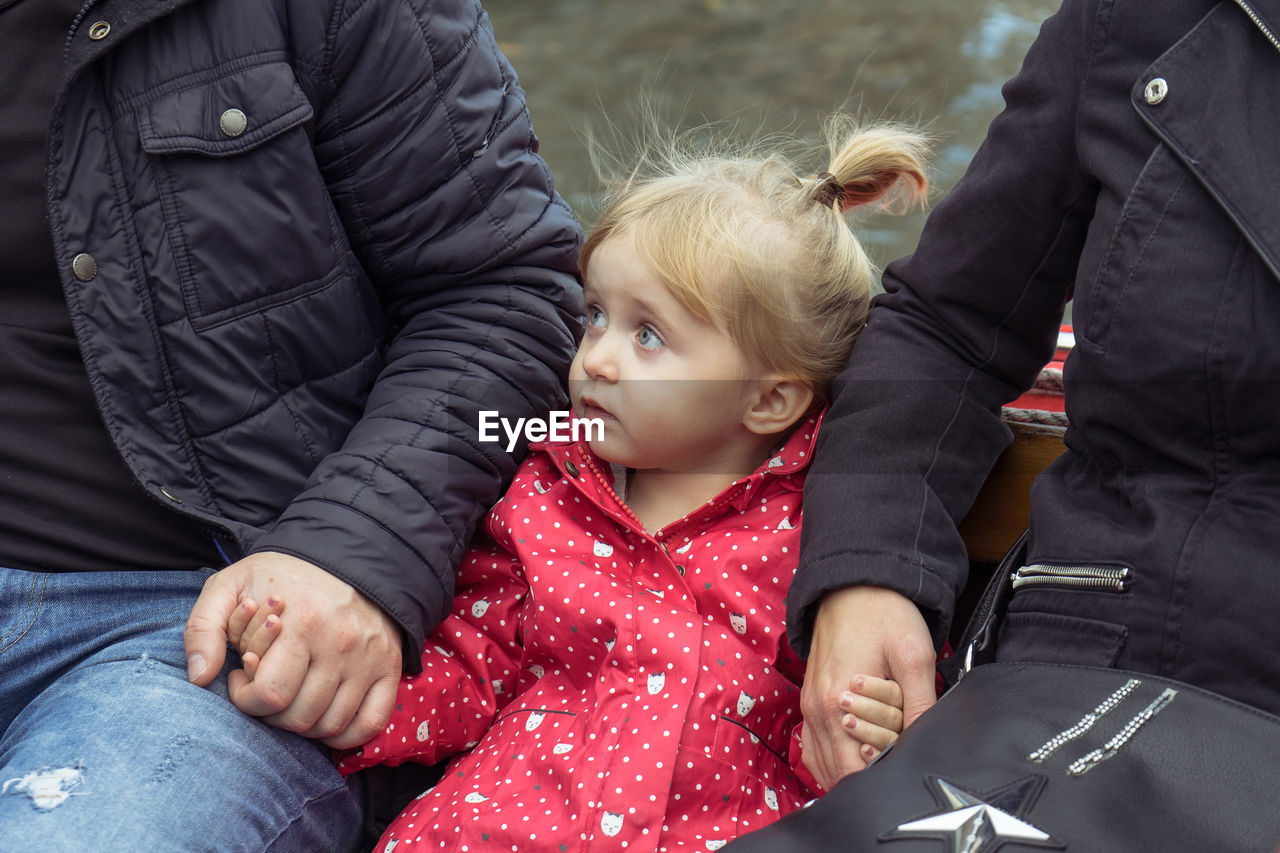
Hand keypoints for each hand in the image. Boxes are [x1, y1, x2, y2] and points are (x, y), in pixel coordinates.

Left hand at [184, 551, 401, 747]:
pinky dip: (344, 735)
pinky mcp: (389, 668)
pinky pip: (370, 723)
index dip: (245, 699)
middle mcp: (341, 644)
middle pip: (300, 717)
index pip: (269, 695)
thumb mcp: (230, 586)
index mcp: (303, 622)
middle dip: (271, 713)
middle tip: (264, 688)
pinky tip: (322, 717)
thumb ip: (203, 629)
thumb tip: (199, 678)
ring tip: (290, 697)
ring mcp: (370, 658)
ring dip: (303, 725)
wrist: (344, 556)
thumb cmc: (280, 577)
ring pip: (331, 725)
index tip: (241, 677)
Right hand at [799, 585, 935, 788]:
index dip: (882, 772)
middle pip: (836, 772)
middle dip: (867, 772)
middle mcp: (815, 709)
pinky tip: (853, 754)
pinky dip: (831, 759)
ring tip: (877, 757)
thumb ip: (919, 705)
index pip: (852, 769)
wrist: (854, 585)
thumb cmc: (884, 615)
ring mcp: (808, 705)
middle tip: (893, 753)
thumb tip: (922, 745)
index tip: (903, 756)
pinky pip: (813, 747)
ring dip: (848, 768)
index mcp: (835, 701)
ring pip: (821, 764)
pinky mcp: (810, 699)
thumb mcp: (914, 656)